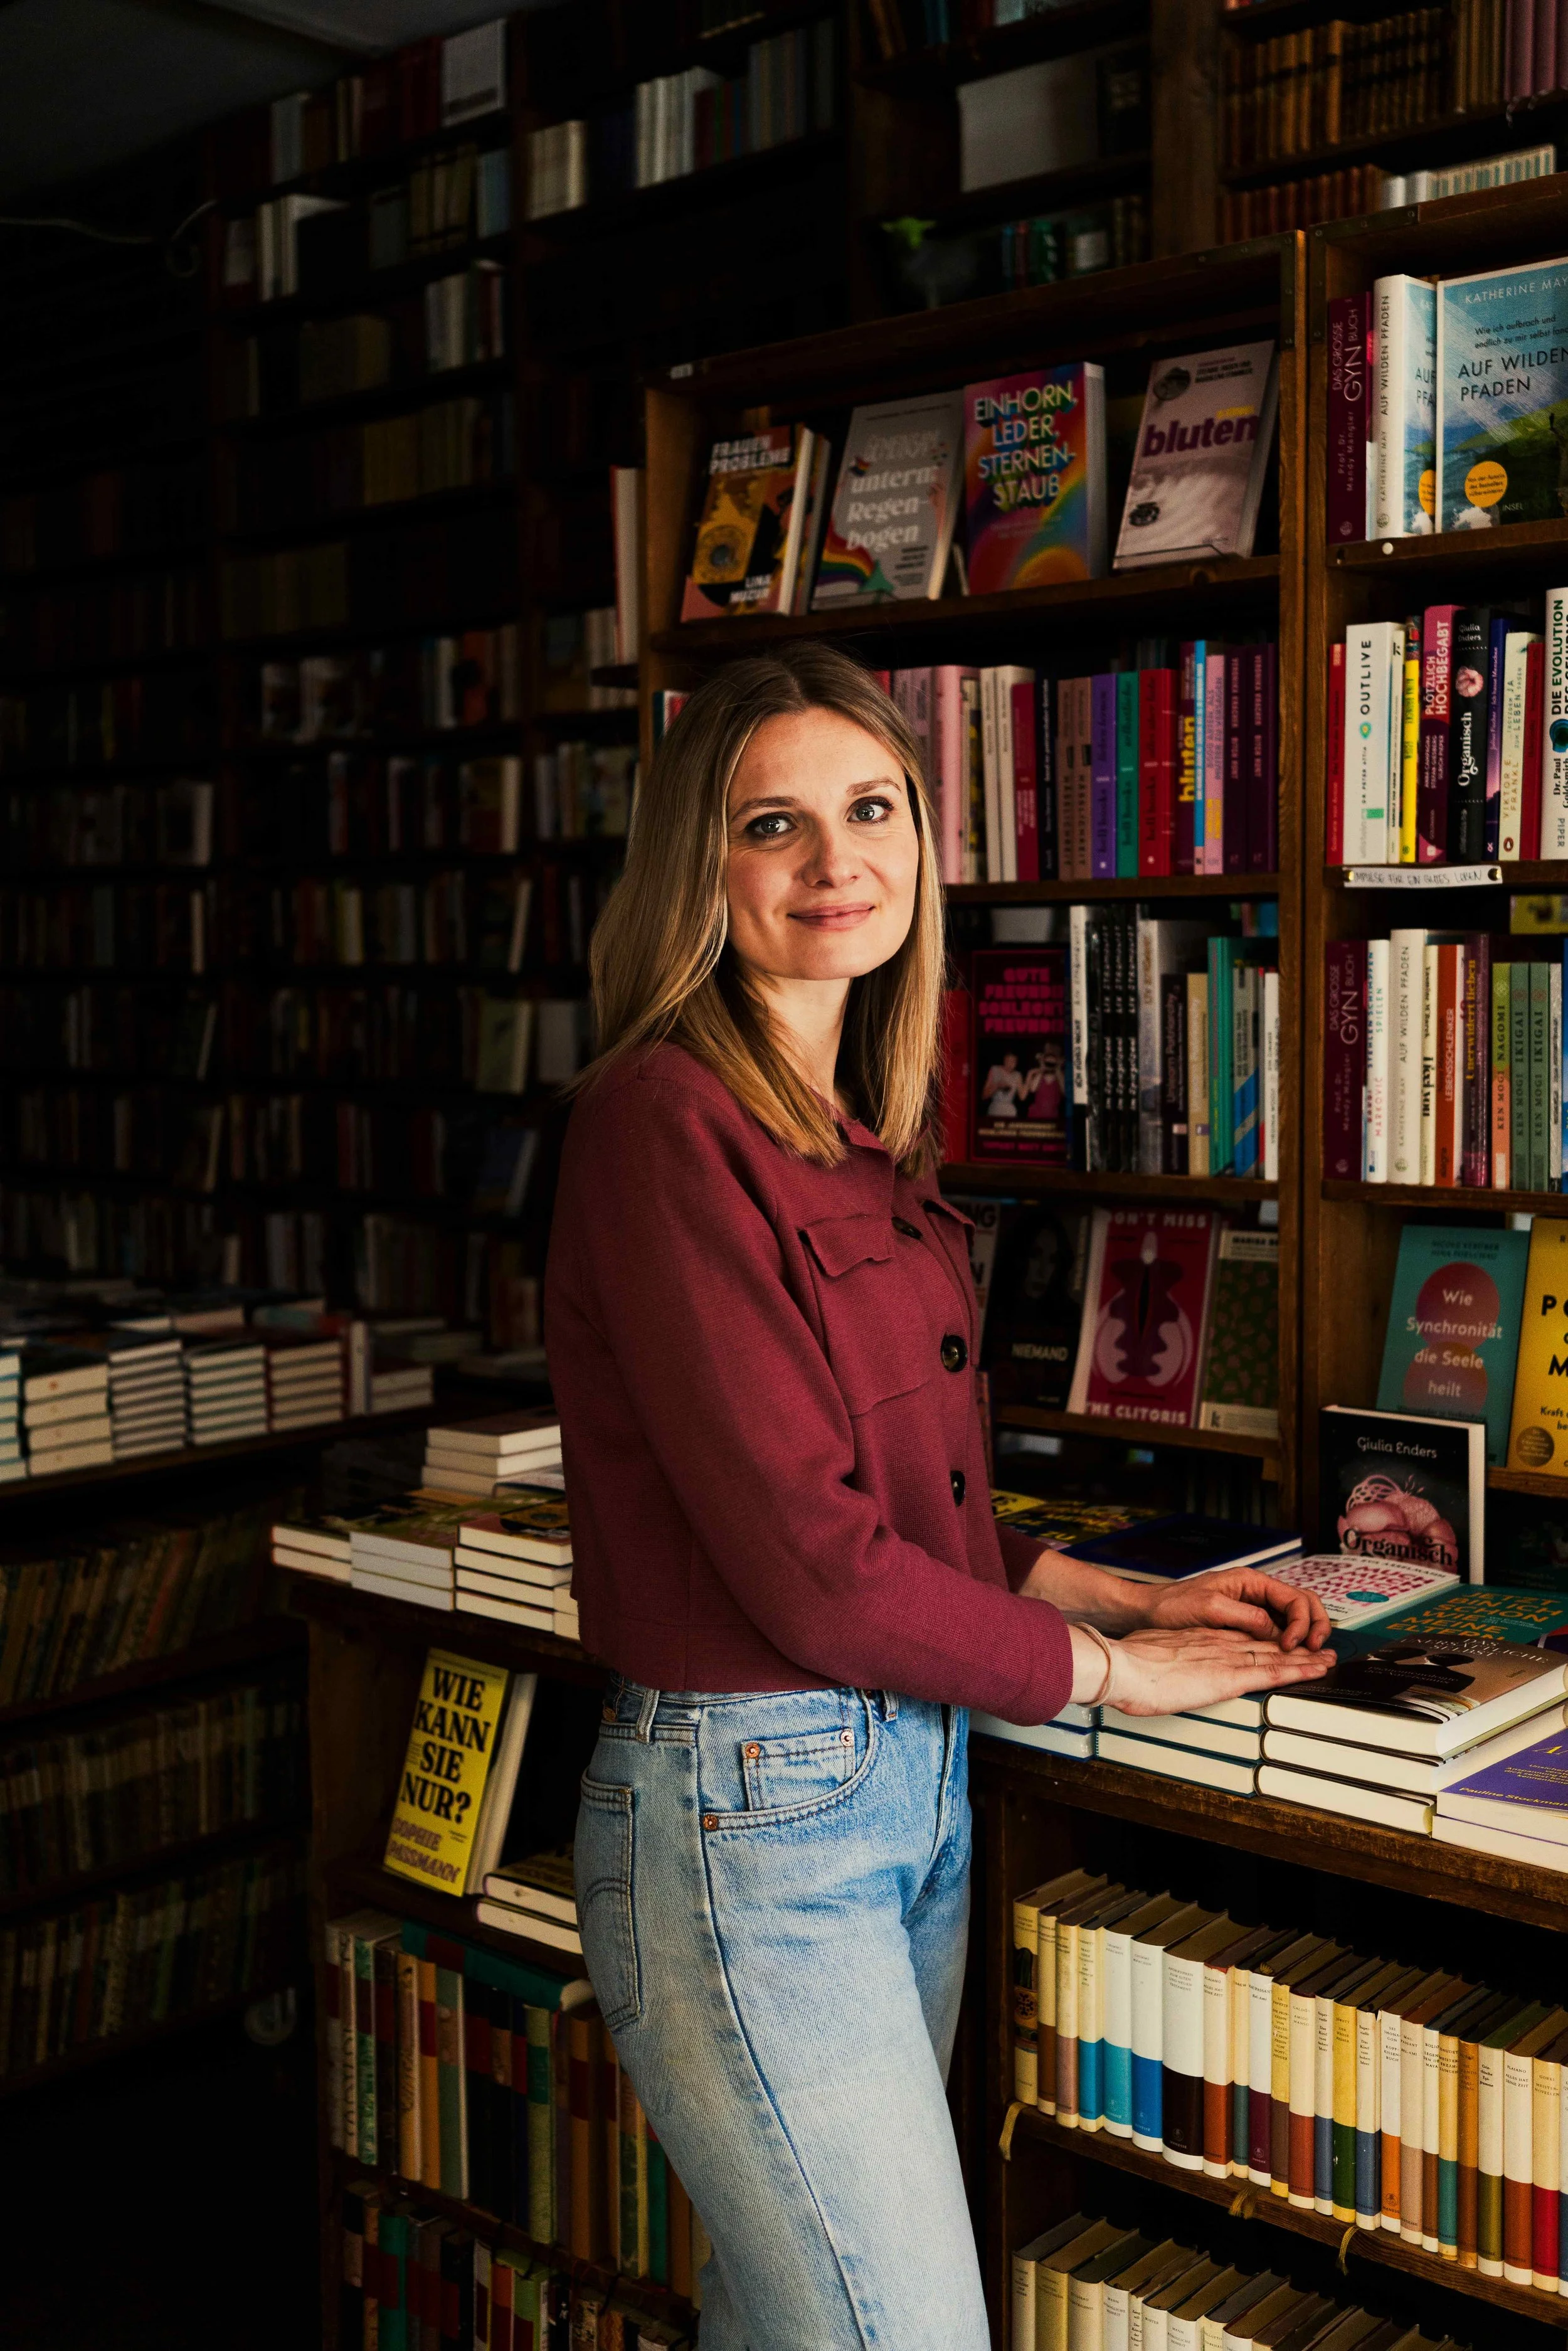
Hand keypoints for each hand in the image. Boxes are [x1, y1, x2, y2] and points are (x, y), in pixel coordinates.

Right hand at [1084, 1624, 1335, 1718]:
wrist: (1124, 1666)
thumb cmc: (1128, 1665)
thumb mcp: (1151, 1655)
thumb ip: (1164, 1660)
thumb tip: (1158, 1670)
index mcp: (1200, 1639)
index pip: (1240, 1639)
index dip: (1264, 1641)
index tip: (1279, 1644)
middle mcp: (1219, 1643)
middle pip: (1265, 1644)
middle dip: (1293, 1647)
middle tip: (1317, 1648)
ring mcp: (1227, 1657)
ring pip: (1277, 1655)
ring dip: (1305, 1657)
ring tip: (1329, 1658)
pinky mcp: (1231, 1676)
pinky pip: (1274, 1671)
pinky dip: (1299, 1669)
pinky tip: (1317, 1669)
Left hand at [1138, 1568, 1332, 1652]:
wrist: (1148, 1612)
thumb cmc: (1172, 1605)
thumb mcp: (1210, 1608)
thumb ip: (1246, 1616)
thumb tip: (1276, 1631)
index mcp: (1251, 1582)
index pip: (1295, 1598)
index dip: (1301, 1623)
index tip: (1292, 1644)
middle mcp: (1256, 1593)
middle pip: (1302, 1605)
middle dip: (1315, 1626)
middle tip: (1317, 1651)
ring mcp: (1252, 1609)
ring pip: (1292, 1620)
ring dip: (1306, 1636)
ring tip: (1310, 1657)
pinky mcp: (1244, 1625)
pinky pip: (1274, 1632)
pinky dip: (1288, 1644)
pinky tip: (1290, 1659)